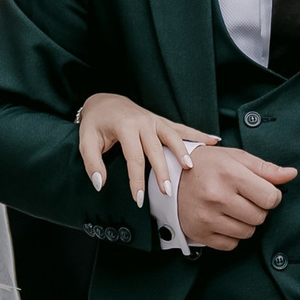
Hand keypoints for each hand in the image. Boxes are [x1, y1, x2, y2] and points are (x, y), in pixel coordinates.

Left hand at [78, 94, 218, 204]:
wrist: (105, 101)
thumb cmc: (96, 123)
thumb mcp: (86, 141)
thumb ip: (92, 163)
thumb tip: (100, 184)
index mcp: (125, 126)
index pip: (134, 158)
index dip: (136, 180)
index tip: (139, 199)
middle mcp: (143, 122)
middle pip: (156, 149)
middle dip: (163, 171)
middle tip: (168, 191)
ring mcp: (154, 120)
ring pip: (173, 136)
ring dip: (183, 151)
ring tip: (191, 167)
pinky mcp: (161, 121)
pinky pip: (182, 128)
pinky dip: (198, 134)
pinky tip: (214, 140)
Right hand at [175, 146, 295, 250]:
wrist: (171, 177)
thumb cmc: (208, 165)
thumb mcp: (236, 158)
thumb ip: (265, 168)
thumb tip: (292, 174)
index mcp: (229, 174)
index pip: (270, 198)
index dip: (271, 195)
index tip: (260, 191)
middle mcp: (217, 196)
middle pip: (260, 217)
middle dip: (257, 209)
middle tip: (242, 198)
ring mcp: (206, 217)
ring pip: (247, 233)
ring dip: (245, 223)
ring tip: (232, 208)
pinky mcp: (199, 233)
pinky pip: (231, 244)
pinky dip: (231, 235)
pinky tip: (222, 220)